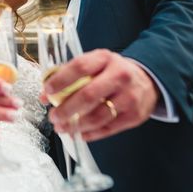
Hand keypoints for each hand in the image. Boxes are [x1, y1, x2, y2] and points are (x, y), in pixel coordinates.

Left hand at [41, 49, 158, 141]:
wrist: (147, 80)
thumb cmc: (112, 71)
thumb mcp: (94, 64)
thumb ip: (69, 75)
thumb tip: (45, 94)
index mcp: (105, 58)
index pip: (80, 67)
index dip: (61, 80)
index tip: (48, 91)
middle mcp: (119, 76)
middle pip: (88, 95)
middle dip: (66, 109)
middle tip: (53, 116)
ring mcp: (129, 97)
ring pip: (98, 116)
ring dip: (76, 125)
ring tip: (62, 127)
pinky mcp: (134, 116)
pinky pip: (107, 129)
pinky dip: (90, 133)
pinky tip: (78, 133)